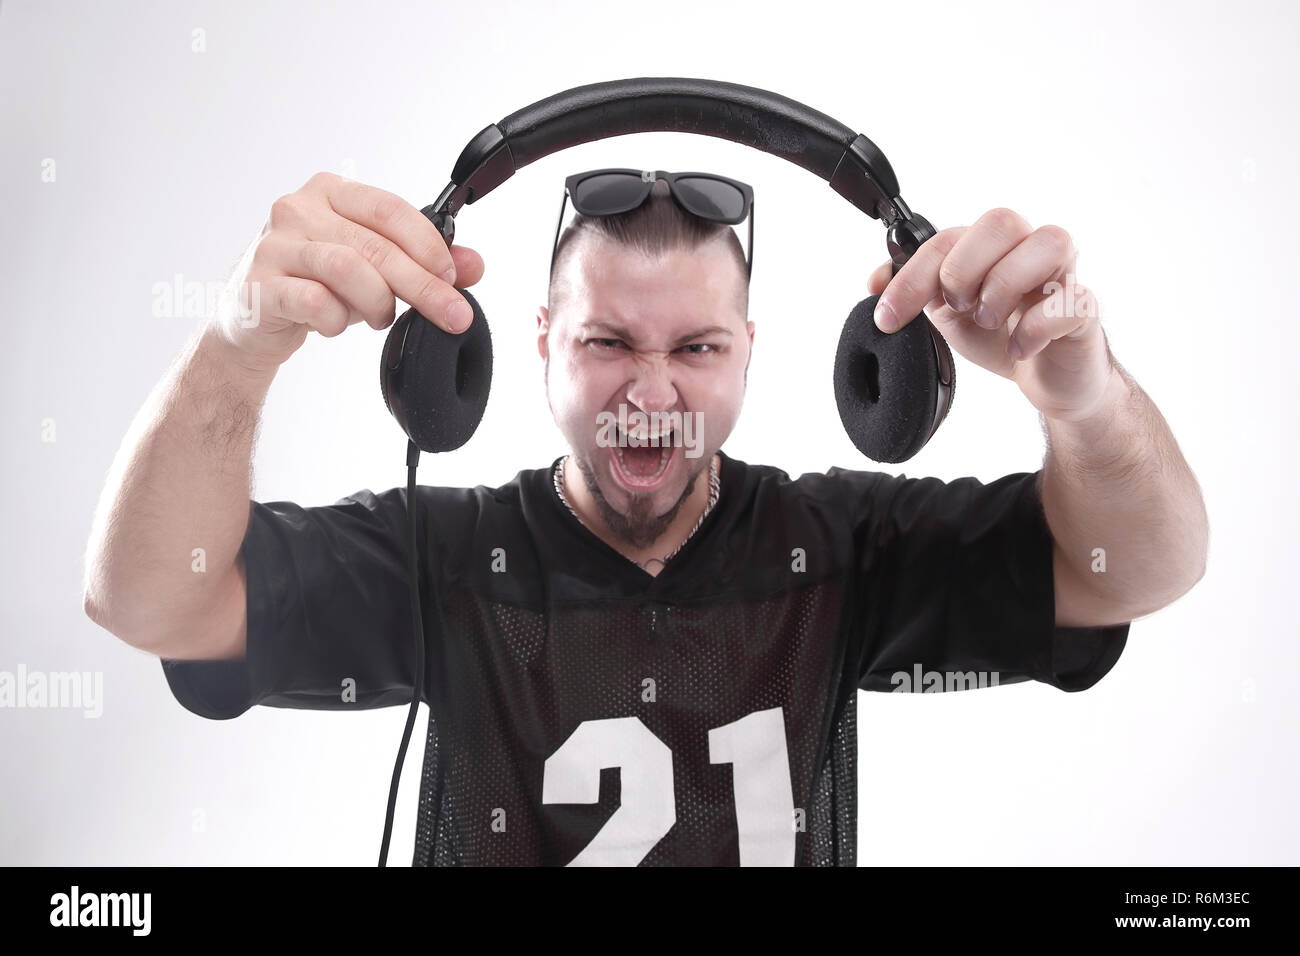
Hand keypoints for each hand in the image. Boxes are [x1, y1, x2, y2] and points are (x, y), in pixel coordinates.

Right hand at [211, 171, 484, 373]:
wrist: (256, 321)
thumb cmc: (318, 285)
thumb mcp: (377, 271)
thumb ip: (425, 263)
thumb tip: (473, 265)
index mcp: (330, 192)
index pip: (389, 209)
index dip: (428, 244)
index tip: (453, 277)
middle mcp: (298, 209)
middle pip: (374, 244)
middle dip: (422, 285)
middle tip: (452, 314)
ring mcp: (274, 246)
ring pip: (346, 268)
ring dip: (378, 302)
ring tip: (382, 318)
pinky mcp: (260, 286)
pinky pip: (313, 301)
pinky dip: (337, 319)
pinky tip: (336, 324)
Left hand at [867, 208, 1114, 422]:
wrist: (1048, 378)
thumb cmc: (1003, 335)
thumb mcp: (948, 315)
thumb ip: (916, 292)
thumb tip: (876, 280)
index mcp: (991, 247)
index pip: (947, 238)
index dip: (912, 276)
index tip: (889, 315)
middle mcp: (1030, 249)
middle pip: (1001, 220)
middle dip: (963, 267)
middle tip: (957, 306)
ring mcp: (1064, 275)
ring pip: (1050, 241)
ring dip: (1005, 284)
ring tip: (988, 321)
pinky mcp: (1085, 309)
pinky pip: (1073, 299)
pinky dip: (1035, 326)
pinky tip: (1017, 347)